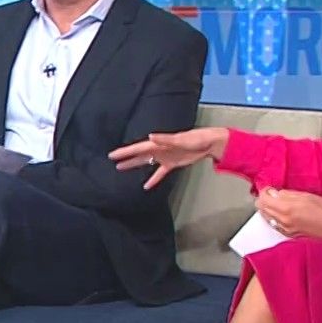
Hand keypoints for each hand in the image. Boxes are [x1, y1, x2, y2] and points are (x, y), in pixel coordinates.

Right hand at [109, 127, 228, 189]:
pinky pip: (159, 173)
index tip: (113, 155)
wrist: (208, 144)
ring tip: (121, 168)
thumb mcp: (180, 139)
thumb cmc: (195, 139)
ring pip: (146, 162)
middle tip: (113, 161)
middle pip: (139, 154)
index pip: (138, 148)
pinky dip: (153, 179)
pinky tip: (146, 186)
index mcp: (158, 143)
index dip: (125, 152)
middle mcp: (159, 149)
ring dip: (135, 165)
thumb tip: (150, 137)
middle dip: (126, 157)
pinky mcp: (172, 164)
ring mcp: (165, 157)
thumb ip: (164, 139)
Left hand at [255, 187, 321, 240]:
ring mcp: (285, 229)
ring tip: (279, 203)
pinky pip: (274, 224)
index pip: (263, 199)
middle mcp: (283, 220)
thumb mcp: (306, 195)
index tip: (271, 189)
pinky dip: (274, 217)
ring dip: (269, 209)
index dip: (265, 191)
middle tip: (274, 195)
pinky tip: (283, 213)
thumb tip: (275, 193)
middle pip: (261, 208)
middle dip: (265, 200)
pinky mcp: (288, 235)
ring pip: (266, 217)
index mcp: (287, 208)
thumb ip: (287, 194)